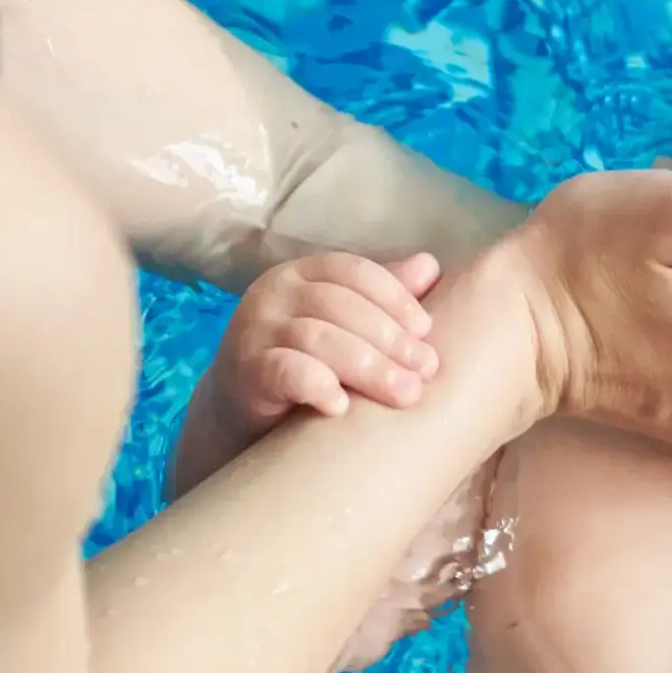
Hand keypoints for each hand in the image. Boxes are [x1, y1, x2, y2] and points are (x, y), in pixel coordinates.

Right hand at [208, 252, 442, 439]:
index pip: (354, 272)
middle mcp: (275, 292)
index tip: (427, 330)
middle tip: (427, 369)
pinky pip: (284, 371)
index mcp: (304, 272)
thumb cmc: (305, 357)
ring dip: (370, 367)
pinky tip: (344, 407)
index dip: (395, 298)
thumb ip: (382, 297)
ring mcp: (255, 329)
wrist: (242, 404)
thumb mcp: (344, 323)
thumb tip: (430, 266)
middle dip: (391, 338)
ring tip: (406, 392)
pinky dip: (317, 385)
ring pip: (318, 338)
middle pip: (341, 305)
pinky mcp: (245, 371)